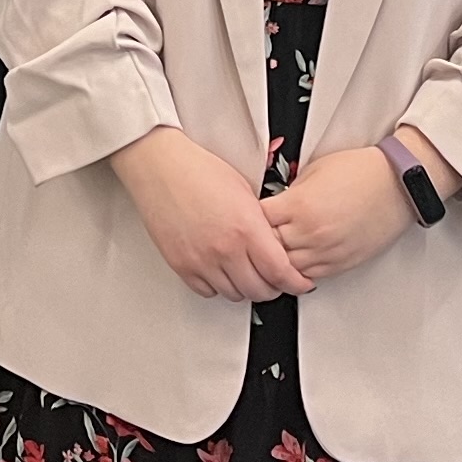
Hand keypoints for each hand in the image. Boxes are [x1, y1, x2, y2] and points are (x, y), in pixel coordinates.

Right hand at [112, 127, 312, 303]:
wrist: (160, 167)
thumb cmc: (199, 170)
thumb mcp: (245, 192)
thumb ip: (262, 224)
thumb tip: (277, 247)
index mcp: (246, 228)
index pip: (280, 272)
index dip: (295, 283)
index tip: (301, 283)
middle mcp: (224, 249)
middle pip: (259, 290)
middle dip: (273, 287)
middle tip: (275, 280)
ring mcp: (201, 260)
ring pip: (234, 294)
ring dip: (245, 287)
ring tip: (247, 273)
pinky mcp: (181, 265)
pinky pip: (207, 291)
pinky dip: (218, 286)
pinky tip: (221, 271)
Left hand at [261, 148, 409, 281]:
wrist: (396, 184)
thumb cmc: (360, 172)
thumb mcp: (313, 171)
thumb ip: (290, 192)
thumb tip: (273, 204)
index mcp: (299, 205)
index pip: (257, 220)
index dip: (249, 217)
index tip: (247, 215)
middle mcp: (310, 232)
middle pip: (266, 247)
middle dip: (259, 241)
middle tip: (254, 236)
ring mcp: (325, 251)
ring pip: (284, 268)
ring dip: (276, 260)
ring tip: (271, 251)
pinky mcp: (340, 264)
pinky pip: (308, 276)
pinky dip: (297, 271)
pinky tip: (293, 261)